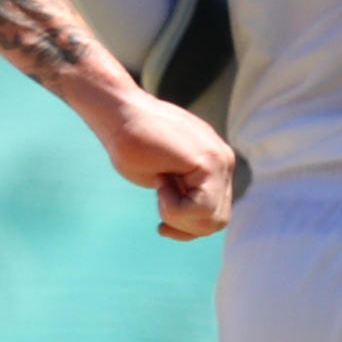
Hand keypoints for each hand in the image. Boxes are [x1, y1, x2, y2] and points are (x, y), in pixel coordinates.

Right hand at [93, 84, 234, 240]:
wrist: (119, 113)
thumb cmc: (131, 143)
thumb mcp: (164, 179)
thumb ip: (184, 193)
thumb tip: (195, 221)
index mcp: (214, 166)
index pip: (215, 214)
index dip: (188, 228)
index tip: (163, 227)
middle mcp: (222, 162)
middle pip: (218, 221)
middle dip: (186, 228)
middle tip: (161, 210)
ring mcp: (219, 160)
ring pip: (212, 219)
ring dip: (179, 217)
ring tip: (160, 192)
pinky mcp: (210, 161)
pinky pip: (201, 208)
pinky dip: (175, 209)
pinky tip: (161, 185)